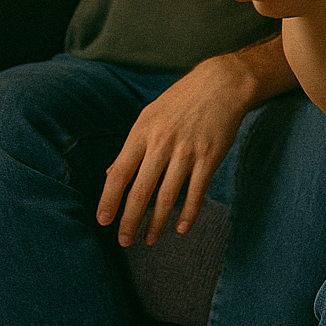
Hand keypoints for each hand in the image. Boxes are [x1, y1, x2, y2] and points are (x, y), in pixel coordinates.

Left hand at [95, 60, 251, 246]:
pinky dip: (188, 213)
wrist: (221, 84)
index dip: (109, 200)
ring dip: (157, 222)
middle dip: (130, 221)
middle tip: (124, 241)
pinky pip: (196, 191)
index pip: (120, 174)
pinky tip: (181, 228)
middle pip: (141, 191)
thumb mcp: (149, 116)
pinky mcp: (210, 157)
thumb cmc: (181, 101)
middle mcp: (163, 144)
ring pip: (168, 196)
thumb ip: (132, 147)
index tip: (103, 221)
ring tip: (150, 239)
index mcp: (142, 133)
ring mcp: (188, 151)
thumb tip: (112, 176)